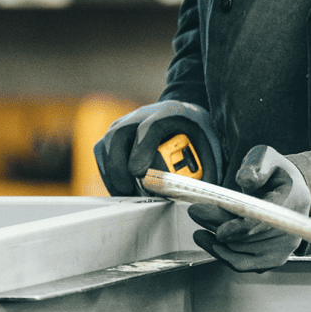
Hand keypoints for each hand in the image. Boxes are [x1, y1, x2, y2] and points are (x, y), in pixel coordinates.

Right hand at [93, 100, 222, 195]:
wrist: (181, 115)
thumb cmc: (195, 133)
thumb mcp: (208, 145)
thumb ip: (207, 169)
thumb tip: (202, 198)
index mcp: (168, 113)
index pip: (150, 126)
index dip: (142, 148)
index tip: (140, 172)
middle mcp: (140, 115)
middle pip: (119, 133)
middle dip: (120, 165)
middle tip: (130, 191)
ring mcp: (124, 123)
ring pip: (106, 144)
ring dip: (112, 173)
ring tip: (126, 194)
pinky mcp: (114, 135)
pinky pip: (102, 153)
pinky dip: (108, 173)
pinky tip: (122, 188)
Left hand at [189, 145, 310, 271]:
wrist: (291, 189)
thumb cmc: (275, 172)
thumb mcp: (266, 157)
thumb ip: (256, 164)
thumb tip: (245, 179)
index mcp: (293, 199)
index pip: (266, 220)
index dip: (241, 228)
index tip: (219, 231)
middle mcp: (293, 228)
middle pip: (249, 236)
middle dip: (219, 224)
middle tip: (196, 212)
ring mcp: (284, 246)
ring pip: (242, 249)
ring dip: (217, 238)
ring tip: (199, 222)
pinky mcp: (274, 258)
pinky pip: (245, 263)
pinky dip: (224, 255)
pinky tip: (209, 242)